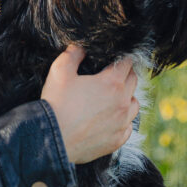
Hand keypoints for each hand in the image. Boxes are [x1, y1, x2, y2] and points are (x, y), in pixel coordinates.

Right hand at [41, 44, 138, 163]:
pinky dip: (122, 121)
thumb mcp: (60, 71)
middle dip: (124, 75)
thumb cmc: (56, 104)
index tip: (113, 60)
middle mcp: (123, 102)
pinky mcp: (117, 140)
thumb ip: (73, 54)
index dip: (120, 58)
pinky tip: (110, 119)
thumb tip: (80, 46)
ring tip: (112, 98)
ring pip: (135, 105)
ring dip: (127, 98)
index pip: (127, 63)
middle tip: (110, 76)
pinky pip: (128, 127)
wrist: (52, 139)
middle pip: (133, 81)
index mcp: (112, 83)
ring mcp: (122, 123)